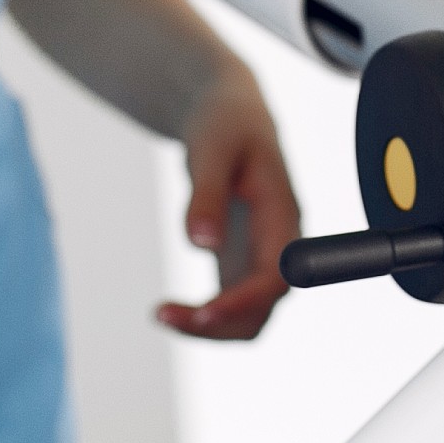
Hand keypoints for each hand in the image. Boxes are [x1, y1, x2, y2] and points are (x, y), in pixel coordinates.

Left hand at [157, 75, 300, 340]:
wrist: (228, 114)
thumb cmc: (224, 123)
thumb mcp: (212, 147)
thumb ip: (207, 194)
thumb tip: (201, 244)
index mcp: (283, 216)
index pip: (276, 276)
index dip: (245, 301)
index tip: (203, 313)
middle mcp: (280, 246)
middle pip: (263, 310)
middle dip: (218, 324)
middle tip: (161, 313)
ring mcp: (261, 259)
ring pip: (247, 318)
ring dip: (208, 327)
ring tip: (160, 313)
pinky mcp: (241, 264)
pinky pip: (230, 307)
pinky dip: (202, 316)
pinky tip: (167, 308)